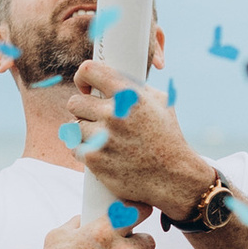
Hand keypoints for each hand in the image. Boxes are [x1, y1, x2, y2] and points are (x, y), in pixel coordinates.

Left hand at [72, 53, 208, 220]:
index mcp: (129, 95)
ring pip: (73, 127)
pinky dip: (84, 151)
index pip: (89, 71)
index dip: (83, 78)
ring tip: (100, 138)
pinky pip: (75, 148)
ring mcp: (103, 138)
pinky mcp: (96, 160)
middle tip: (94, 118)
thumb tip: (111, 77)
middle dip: (83, 110)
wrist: (174, 176)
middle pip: (75, 102)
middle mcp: (114, 114)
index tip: (85, 87)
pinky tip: (100, 153)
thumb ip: (134, 87)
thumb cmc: (168, 137)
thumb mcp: (160, 102)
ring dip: (83, 132)